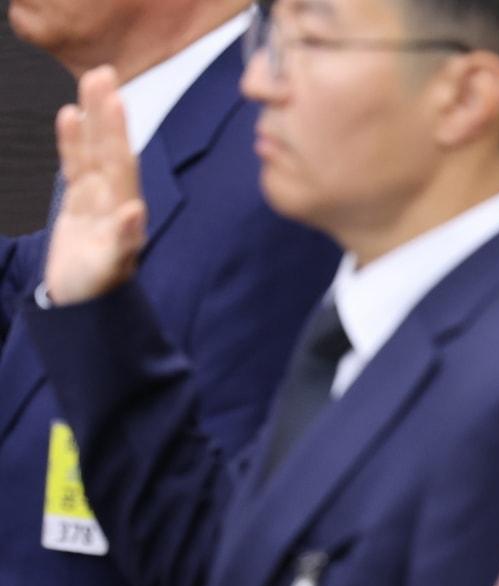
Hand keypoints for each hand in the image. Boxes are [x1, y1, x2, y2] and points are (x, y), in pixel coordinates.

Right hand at [46, 66, 146, 305]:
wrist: (84, 307)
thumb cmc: (98, 290)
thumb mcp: (110, 269)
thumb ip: (123, 242)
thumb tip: (135, 214)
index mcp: (124, 211)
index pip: (121, 163)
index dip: (116, 133)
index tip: (114, 101)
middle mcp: (113, 200)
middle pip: (109, 149)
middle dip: (106, 113)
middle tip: (103, 74)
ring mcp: (96, 200)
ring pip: (93, 151)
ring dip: (93, 119)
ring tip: (91, 83)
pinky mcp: (78, 204)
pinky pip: (75, 166)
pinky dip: (73, 142)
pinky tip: (71, 115)